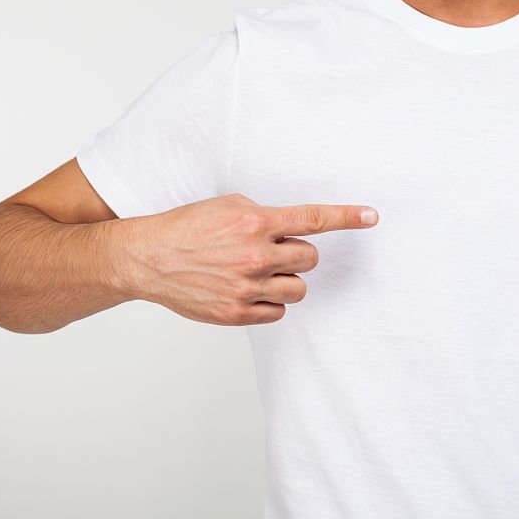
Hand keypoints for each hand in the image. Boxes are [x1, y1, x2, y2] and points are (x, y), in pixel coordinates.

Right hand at [124, 194, 377, 324]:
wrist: (147, 258)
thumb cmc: (186, 227)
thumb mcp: (227, 205)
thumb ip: (264, 215)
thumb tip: (292, 228)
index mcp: (255, 222)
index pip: (313, 219)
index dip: (347, 217)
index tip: (372, 216)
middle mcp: (255, 255)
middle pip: (310, 259)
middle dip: (297, 255)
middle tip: (271, 251)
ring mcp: (246, 287)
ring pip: (299, 289)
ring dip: (287, 280)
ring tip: (259, 272)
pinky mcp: (236, 313)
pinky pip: (278, 312)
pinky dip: (270, 303)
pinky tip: (248, 290)